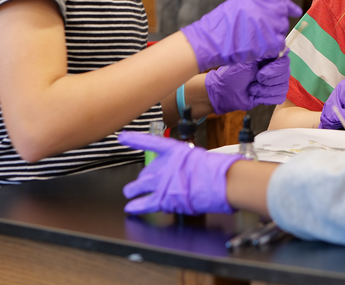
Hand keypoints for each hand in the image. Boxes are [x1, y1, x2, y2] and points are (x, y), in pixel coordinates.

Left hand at [119, 131, 237, 214]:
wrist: (222, 182)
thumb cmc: (217, 169)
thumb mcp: (200, 158)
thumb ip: (186, 165)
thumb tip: (183, 175)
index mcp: (174, 150)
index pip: (150, 143)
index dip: (134, 140)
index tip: (122, 137)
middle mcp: (164, 165)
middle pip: (145, 171)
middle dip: (141, 178)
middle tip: (138, 182)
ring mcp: (162, 182)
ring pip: (139, 187)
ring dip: (133, 191)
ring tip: (129, 193)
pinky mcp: (163, 199)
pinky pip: (144, 204)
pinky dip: (136, 207)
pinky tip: (130, 208)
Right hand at [181, 0, 301, 71]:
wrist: (209, 41)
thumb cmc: (221, 25)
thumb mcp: (238, 4)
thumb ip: (259, 2)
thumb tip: (282, 3)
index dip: (288, 6)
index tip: (295, 11)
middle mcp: (261, 9)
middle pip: (282, 17)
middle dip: (276, 24)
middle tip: (264, 32)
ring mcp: (265, 26)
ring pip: (281, 31)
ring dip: (274, 36)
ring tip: (259, 40)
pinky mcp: (266, 43)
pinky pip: (279, 44)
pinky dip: (273, 48)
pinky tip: (261, 49)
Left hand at [205, 51, 290, 113]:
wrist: (224, 93)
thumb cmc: (232, 75)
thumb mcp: (246, 61)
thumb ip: (263, 53)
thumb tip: (280, 46)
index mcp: (268, 58)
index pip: (284, 60)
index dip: (275, 68)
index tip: (260, 72)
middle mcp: (274, 68)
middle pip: (284, 75)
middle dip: (267, 80)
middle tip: (254, 79)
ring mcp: (273, 82)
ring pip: (282, 87)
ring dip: (264, 90)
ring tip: (252, 88)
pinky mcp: (272, 94)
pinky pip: (279, 97)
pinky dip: (265, 98)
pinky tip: (255, 95)